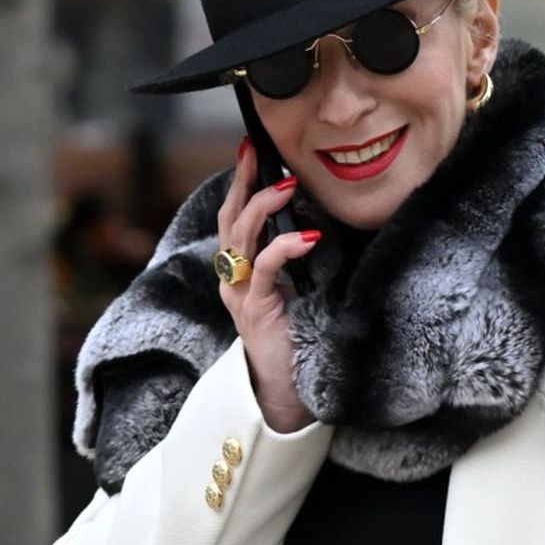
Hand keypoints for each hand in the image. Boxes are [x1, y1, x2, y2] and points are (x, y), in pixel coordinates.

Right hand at [214, 141, 318, 430]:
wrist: (286, 393)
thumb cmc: (295, 342)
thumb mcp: (293, 291)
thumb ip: (293, 261)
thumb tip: (316, 221)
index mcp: (239, 272)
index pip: (234, 218)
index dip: (240, 183)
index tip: (250, 150)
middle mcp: (233, 280)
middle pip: (229, 220)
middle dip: (243, 181)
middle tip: (257, 151)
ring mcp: (240, 295)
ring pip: (241, 238)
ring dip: (264, 206)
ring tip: (288, 185)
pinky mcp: (255, 310)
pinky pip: (264, 268)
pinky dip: (285, 247)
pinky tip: (308, 236)